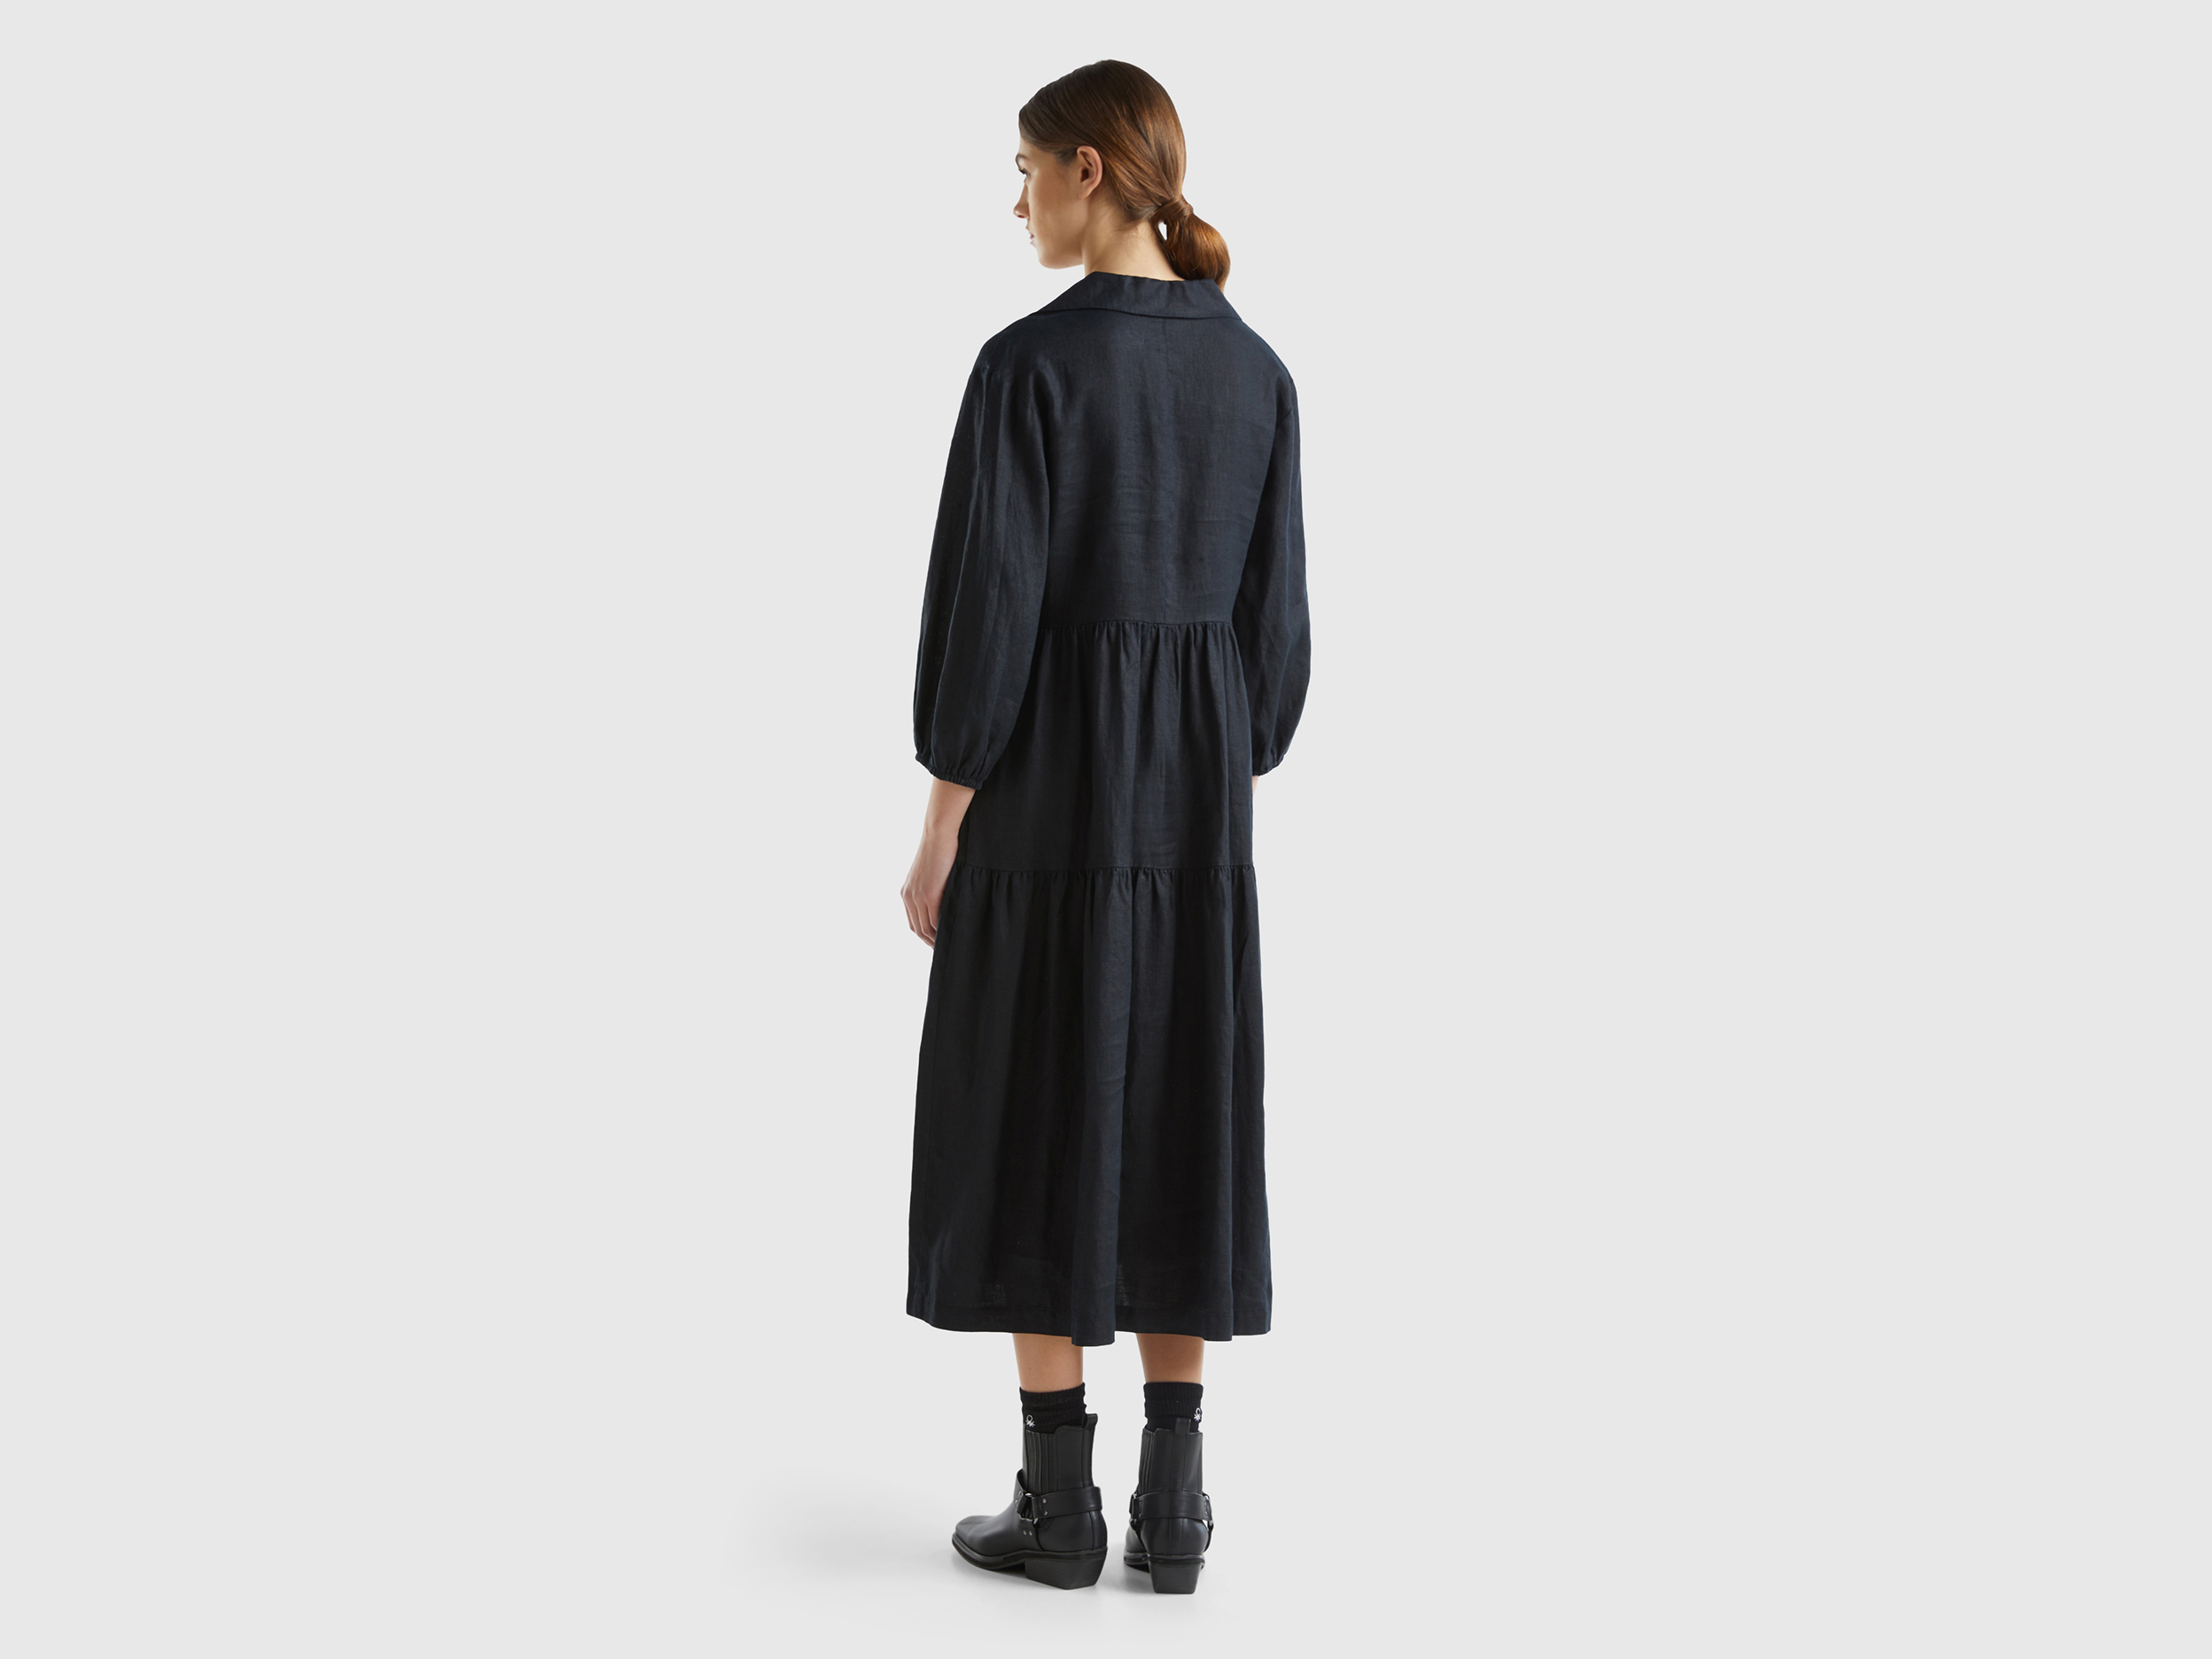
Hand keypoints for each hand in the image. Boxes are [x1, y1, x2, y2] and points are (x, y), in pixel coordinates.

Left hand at [901, 828, 959, 945]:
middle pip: (917, 929)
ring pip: (926, 928)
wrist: (939, 834)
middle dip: (930, 942)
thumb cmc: (940, 850)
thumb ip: (932, 891)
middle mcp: (908, 896)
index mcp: (907, 892)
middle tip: (945, 951)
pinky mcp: (930, 894)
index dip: (924, 936)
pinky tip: (953, 934)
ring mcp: (918, 896)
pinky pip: (934, 920)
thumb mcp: (931, 874)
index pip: (913, 922)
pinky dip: (942, 930)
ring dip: (937, 940)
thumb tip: (944, 906)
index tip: (937, 943)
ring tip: (951, 946)